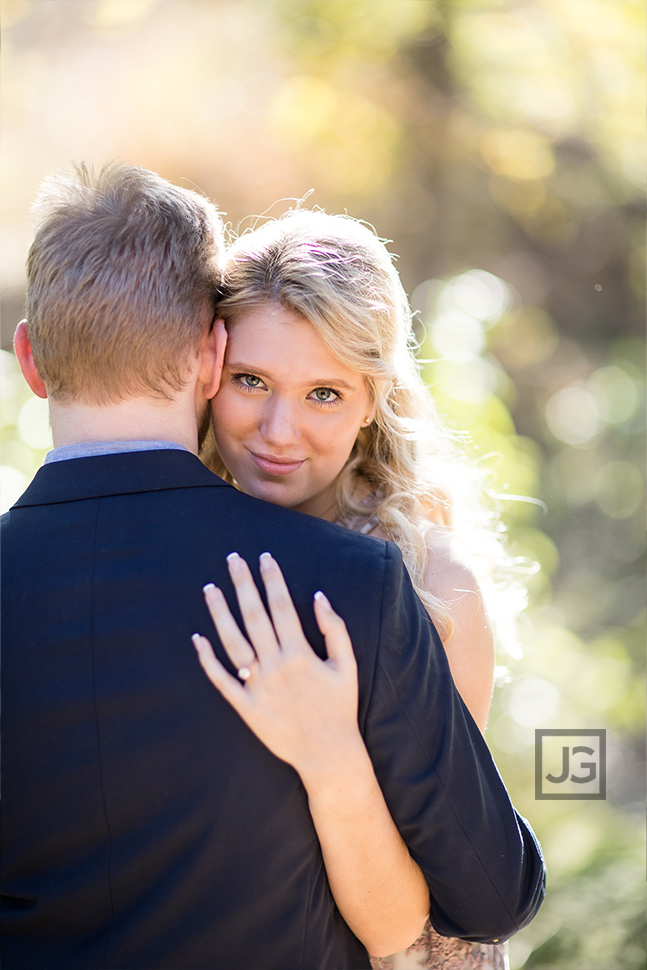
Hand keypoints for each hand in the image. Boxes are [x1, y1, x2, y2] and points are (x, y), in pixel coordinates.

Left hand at [192, 552, 361, 783]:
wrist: (327, 753)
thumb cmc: (339, 706)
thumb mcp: (347, 665)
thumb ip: (335, 629)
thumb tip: (319, 597)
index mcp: (301, 654)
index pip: (282, 606)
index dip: (273, 580)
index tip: (264, 558)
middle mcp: (276, 667)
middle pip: (254, 616)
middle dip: (243, 584)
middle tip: (232, 559)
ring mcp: (257, 687)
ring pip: (233, 643)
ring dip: (220, 614)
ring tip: (209, 588)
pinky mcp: (245, 707)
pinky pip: (222, 680)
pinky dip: (207, 659)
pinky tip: (197, 638)